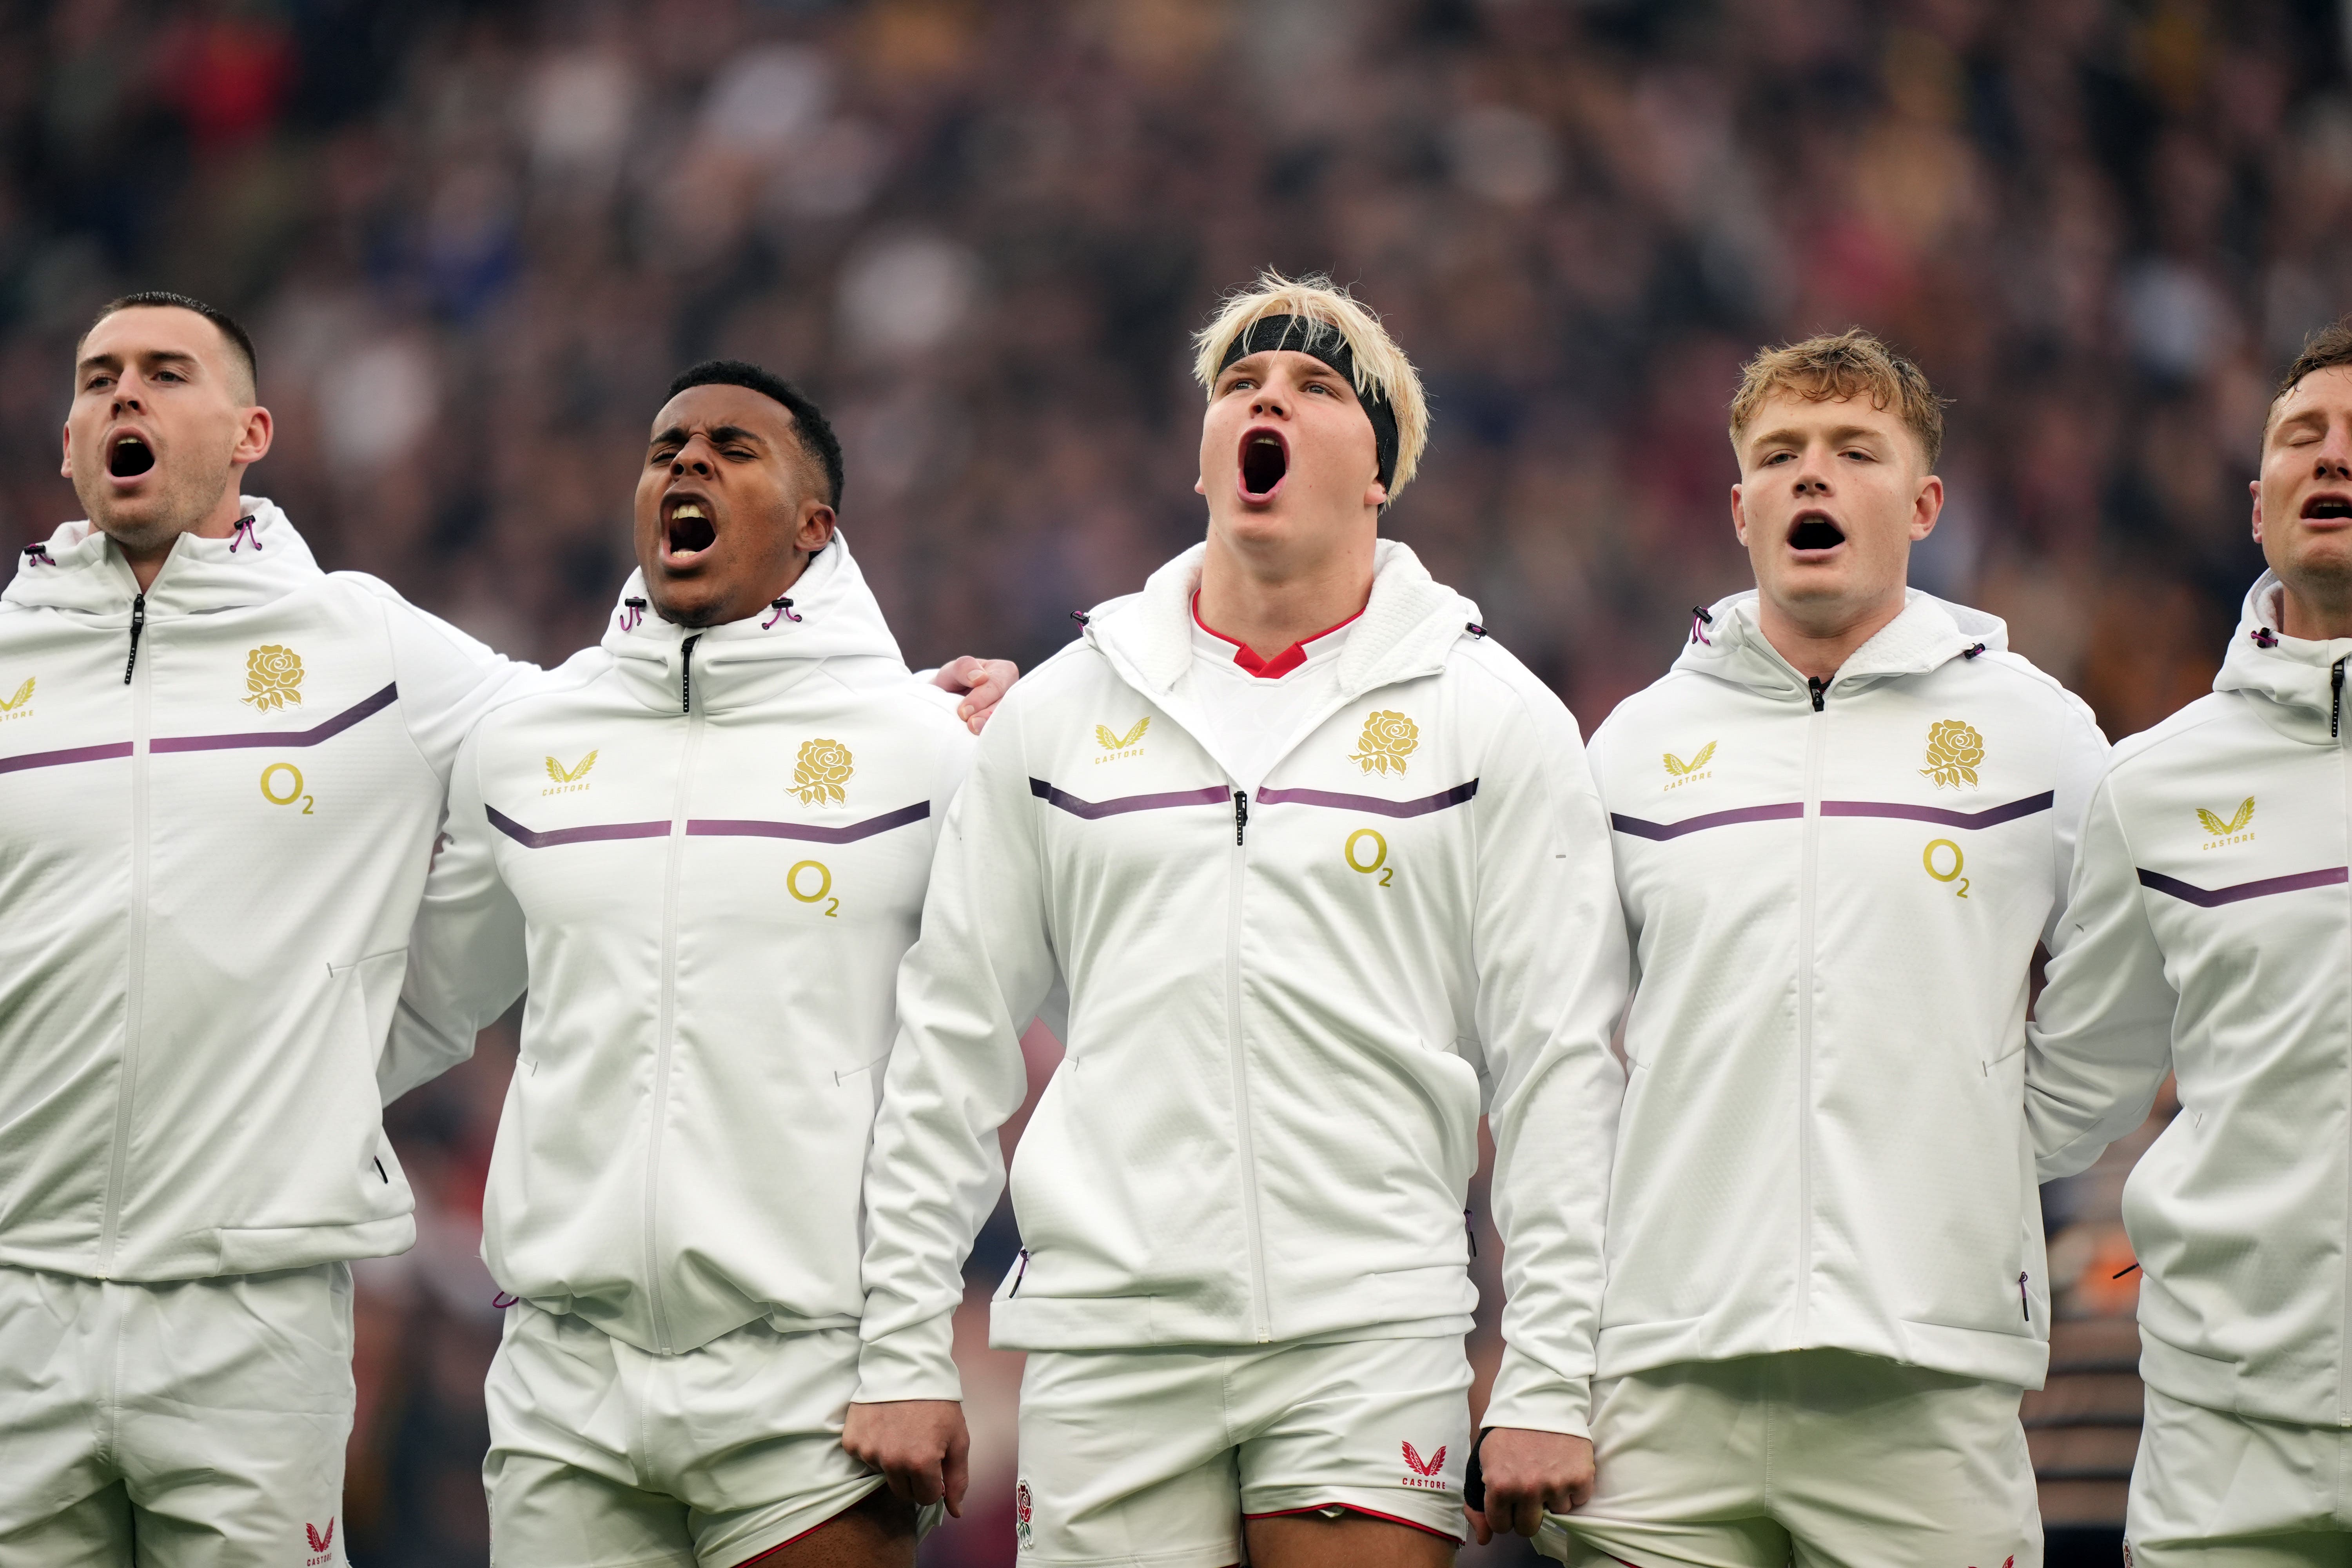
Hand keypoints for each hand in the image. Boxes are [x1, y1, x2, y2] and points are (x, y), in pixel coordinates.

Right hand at [842, 1399, 970, 1516]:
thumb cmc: (937, 1402)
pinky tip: (884, 1426)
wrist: (906, 1366)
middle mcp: (891, 1461)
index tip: (935, 1465)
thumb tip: (956, 1512)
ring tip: (901, 1431)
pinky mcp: (851, 1441)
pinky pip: (864, 1458)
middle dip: (913, 1477)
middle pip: (903, 1492)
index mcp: (920, 1462)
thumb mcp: (958, 1439)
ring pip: (883, 1474)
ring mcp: (869, 1451)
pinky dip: (874, 1447)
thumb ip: (958, 1479)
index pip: (926, 1498)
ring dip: (892, 1461)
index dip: (934, 1484)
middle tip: (918, 1448)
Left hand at [932, 657, 1018, 732]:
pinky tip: (983, 741)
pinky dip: (992, 737)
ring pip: (1007, 719)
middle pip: (1005, 704)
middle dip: (988, 715)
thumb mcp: (952, 671)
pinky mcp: (1006, 726)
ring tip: (975, 731)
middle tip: (971, 725)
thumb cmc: (954, 683)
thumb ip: (963, 667)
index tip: (963, 711)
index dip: (981, 698)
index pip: (997, 684)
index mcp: (1003, 672)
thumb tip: (980, 677)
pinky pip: (1004, 732)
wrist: (948, 703)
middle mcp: (1012, 691)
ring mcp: (1011, 710)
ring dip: (990, 727)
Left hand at [1465, 1427, 1593, 1543]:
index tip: (1508, 1500)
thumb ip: (1478, 1503)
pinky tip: (1563, 1468)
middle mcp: (1527, 1489)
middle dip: (1526, 1513)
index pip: (1500, 1526)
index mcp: (1499, 1485)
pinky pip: (1577, 1501)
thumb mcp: (1483, 1461)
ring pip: (1556, 1513)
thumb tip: (1484, 1539)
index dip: (1504, 1514)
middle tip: (1529, 1489)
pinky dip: (1572, 1489)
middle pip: (1528, 1528)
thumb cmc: (1509, 1433)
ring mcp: (1555, 1485)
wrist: (1542, 1402)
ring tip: (1547, 1469)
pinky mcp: (1580, 1478)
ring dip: (1552, 1497)